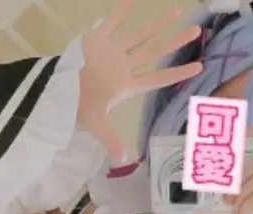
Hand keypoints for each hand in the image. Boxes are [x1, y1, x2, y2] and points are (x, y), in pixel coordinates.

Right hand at [78, 0, 202, 164]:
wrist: (53, 92)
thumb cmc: (74, 107)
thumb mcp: (95, 123)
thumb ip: (110, 138)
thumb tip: (122, 160)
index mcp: (126, 85)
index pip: (157, 78)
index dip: (177, 73)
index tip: (199, 67)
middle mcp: (123, 66)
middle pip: (154, 52)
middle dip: (174, 42)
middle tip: (196, 31)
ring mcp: (111, 52)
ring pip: (139, 34)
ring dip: (157, 23)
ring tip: (177, 10)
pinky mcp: (95, 40)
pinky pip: (111, 22)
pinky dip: (121, 10)